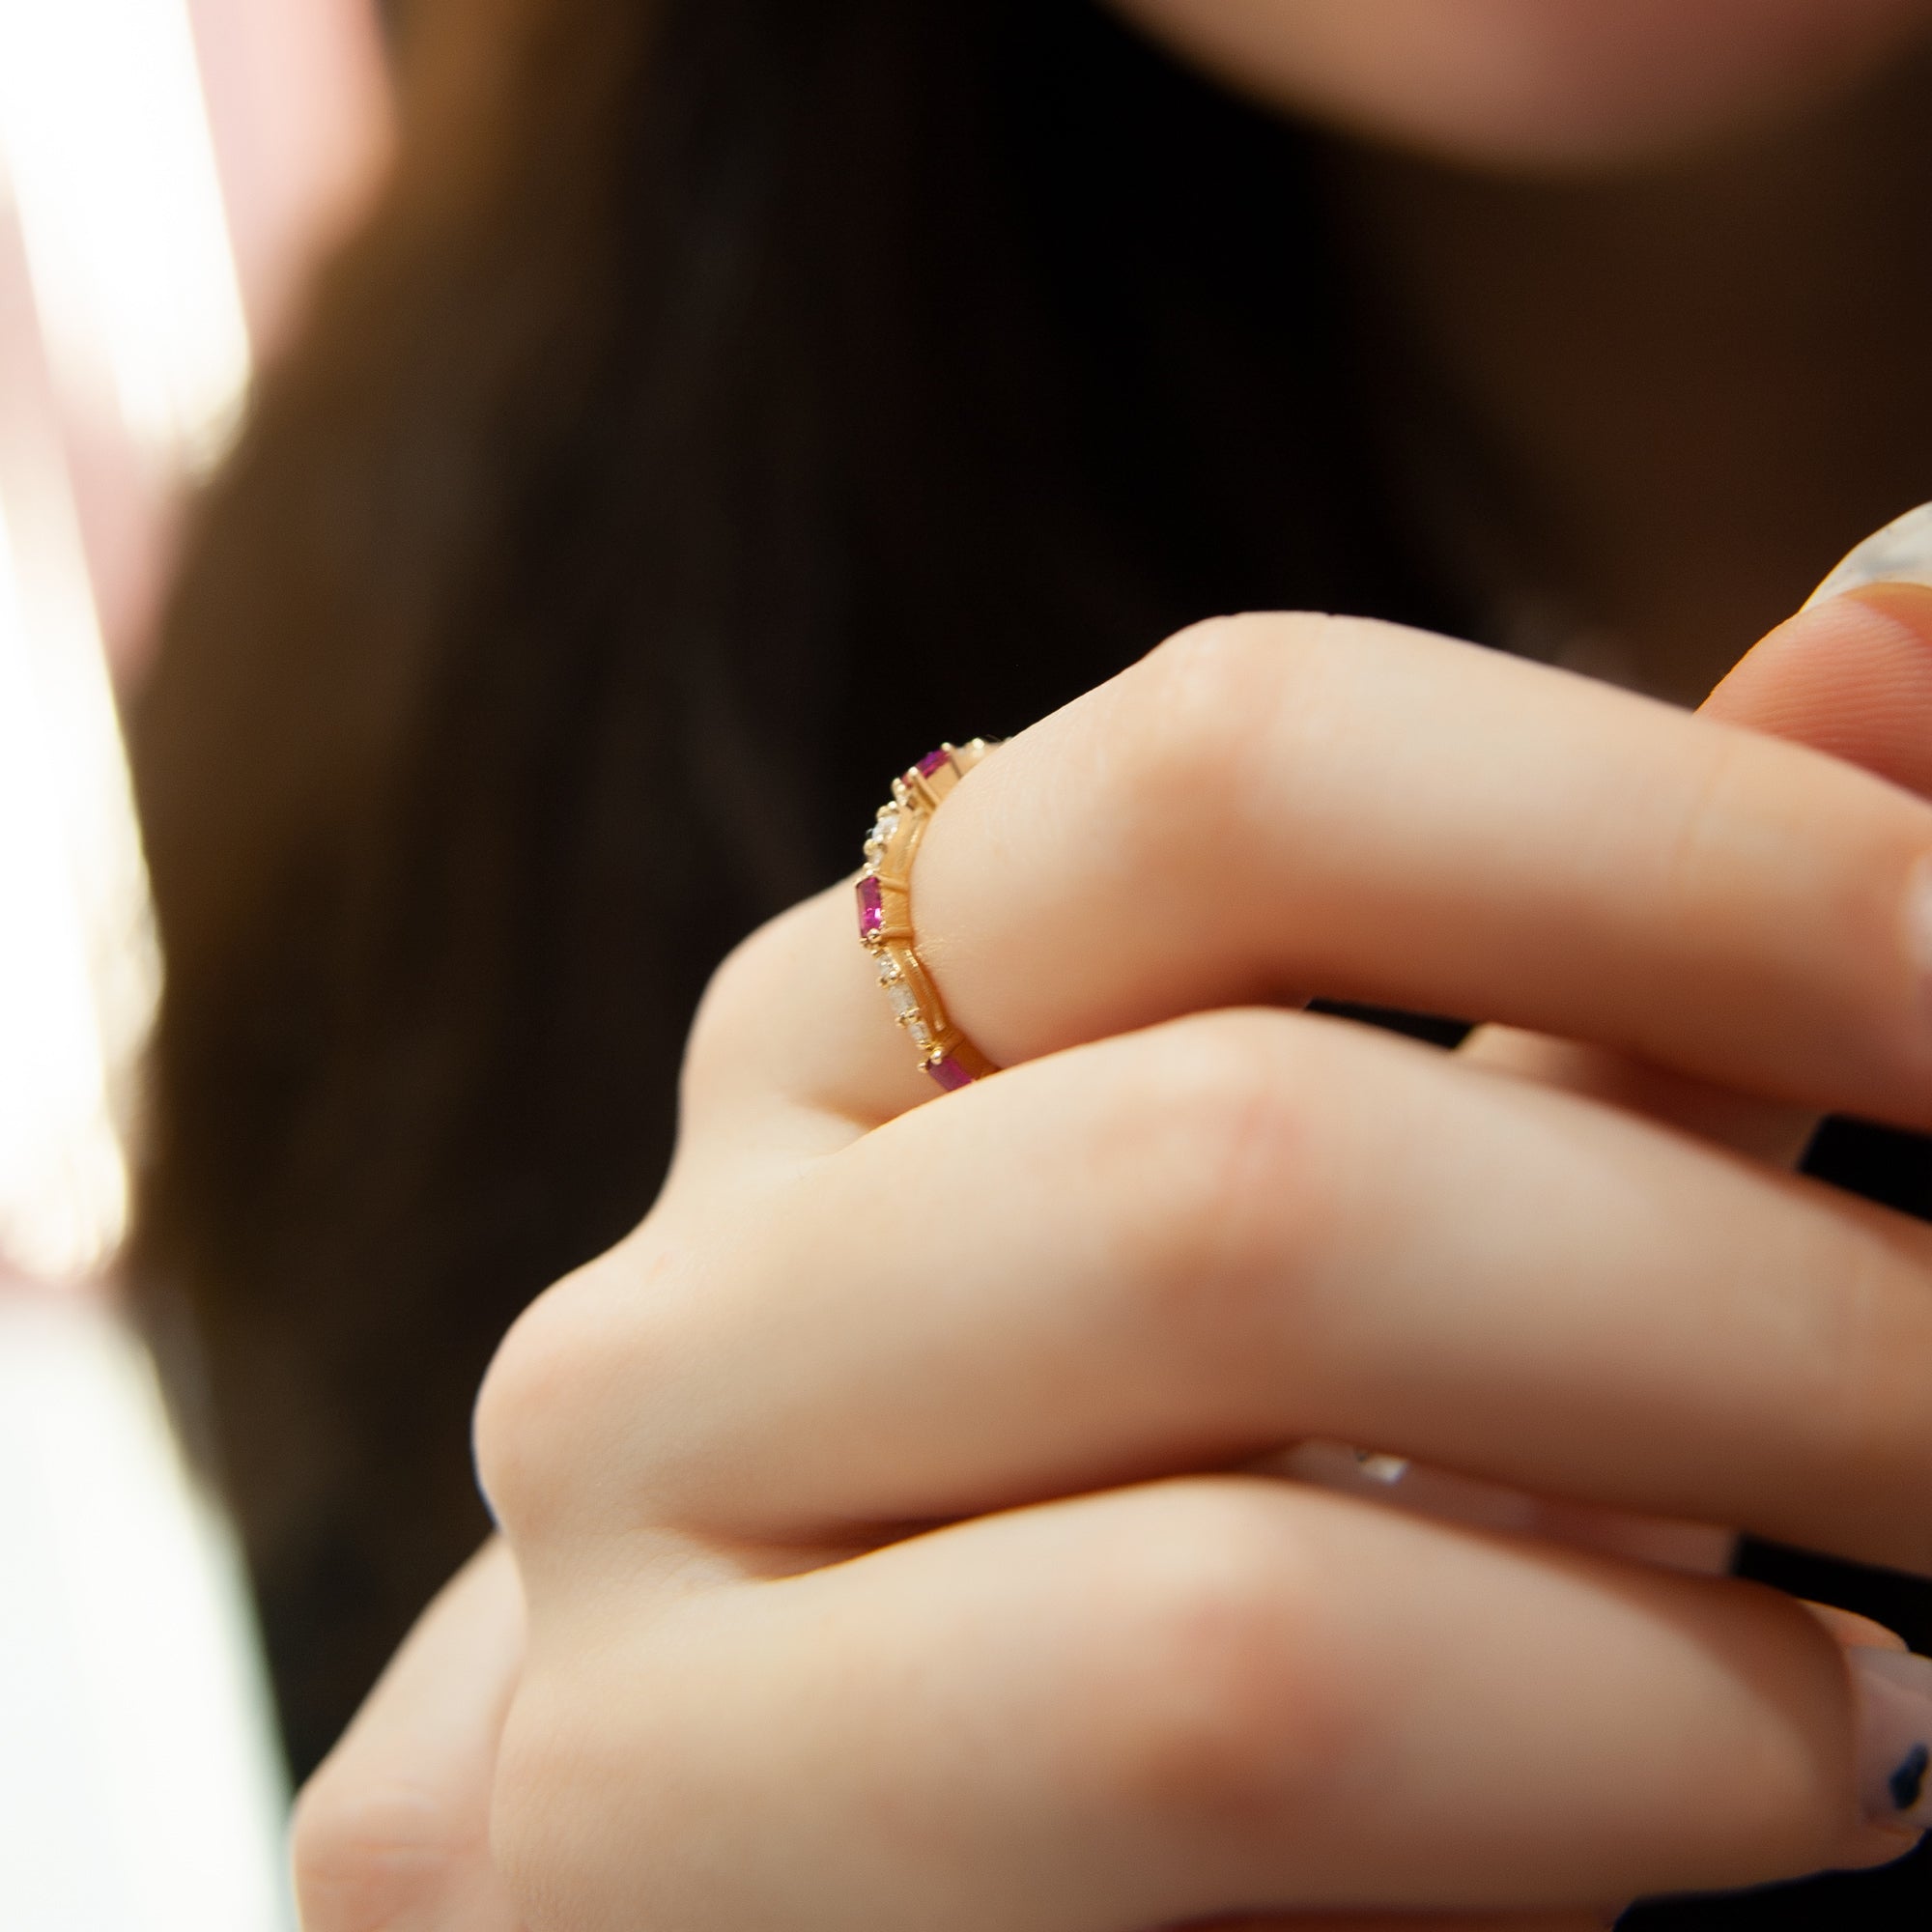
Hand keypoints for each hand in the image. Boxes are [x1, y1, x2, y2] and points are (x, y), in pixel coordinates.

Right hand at [295, 582, 1931, 1930]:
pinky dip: (1555, 1819)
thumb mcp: (1392, 1235)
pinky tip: (1687, 1811)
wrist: (871, 1910)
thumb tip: (1910, 598)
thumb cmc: (1171, 1537)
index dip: (1685, 844)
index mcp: (822, 1043)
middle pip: (1244, 1184)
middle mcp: (669, 1312)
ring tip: (1880, 1719)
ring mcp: (620, 1663)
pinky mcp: (657, 1921)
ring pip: (1228, 1624)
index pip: (1232, 770)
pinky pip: (1196, 1856)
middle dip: (1753, 1320)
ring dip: (1697, 1677)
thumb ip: (1603, 969)